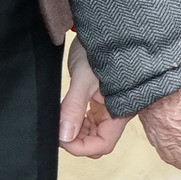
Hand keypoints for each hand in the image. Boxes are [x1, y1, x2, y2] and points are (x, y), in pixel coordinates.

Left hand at [59, 36, 129, 158]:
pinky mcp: (100, 103)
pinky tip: (67, 116)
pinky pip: (89, 123)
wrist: (99, 32)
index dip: (82, 147)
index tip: (62, 139)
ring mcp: (108, 108)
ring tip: (62, 121)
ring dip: (76, 133)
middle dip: (78, 142)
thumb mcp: (84, 78)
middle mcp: (117, 112)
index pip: (103, 143)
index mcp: (121, 109)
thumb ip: (74, 107)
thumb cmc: (98, 51)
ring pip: (92, 134)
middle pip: (98, 142)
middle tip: (59, 130)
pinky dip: (76, 124)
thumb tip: (64, 135)